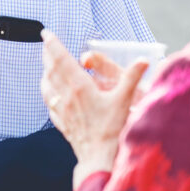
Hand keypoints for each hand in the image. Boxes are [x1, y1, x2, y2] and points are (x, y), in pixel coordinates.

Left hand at [40, 30, 146, 186]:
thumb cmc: (112, 130)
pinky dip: (47, 93)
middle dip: (47, 55)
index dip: (53, 45)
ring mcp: (61, 110)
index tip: (46, 33)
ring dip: (45, 73)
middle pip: (51, 70)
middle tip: (45, 44)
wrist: (99, 157)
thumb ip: (132, 78)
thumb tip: (144, 60)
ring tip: (46, 66)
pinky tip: (50, 93)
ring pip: (47, 86)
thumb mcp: (124, 100)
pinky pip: (48, 103)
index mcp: (79, 86)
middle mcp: (66, 96)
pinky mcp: (61, 122)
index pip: (61, 59)